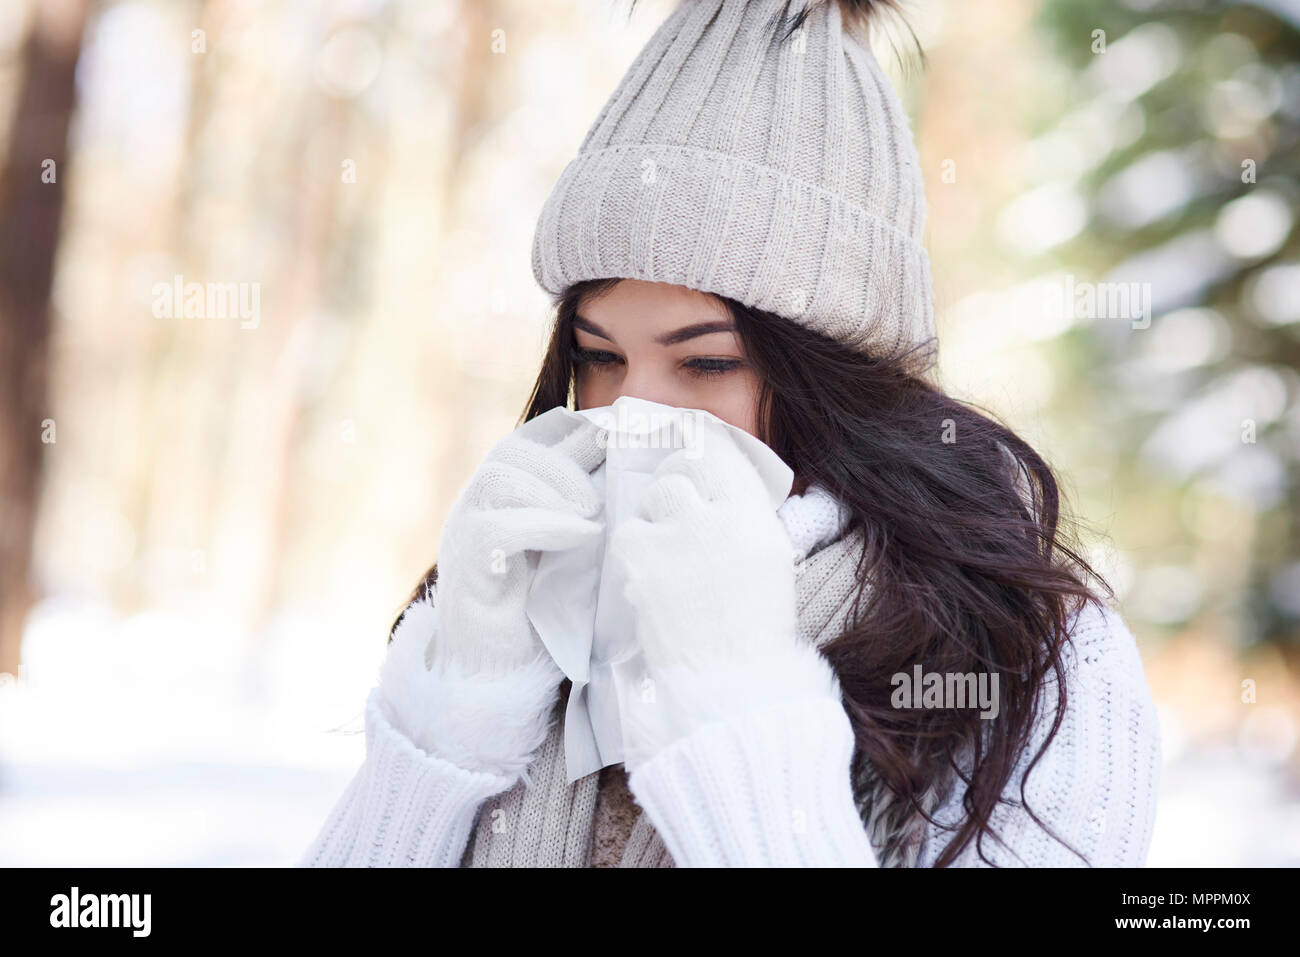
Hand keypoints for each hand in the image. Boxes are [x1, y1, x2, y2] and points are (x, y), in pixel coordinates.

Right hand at [433, 406, 606, 677]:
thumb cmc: (547, 609)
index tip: (621, 438)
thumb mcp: (576, 549)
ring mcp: (466, 530)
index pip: (536, 435)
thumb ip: (593, 512)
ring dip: (555, 488)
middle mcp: (481, 502)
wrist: (501, 672)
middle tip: (608, 489)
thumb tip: (647, 475)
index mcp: (508, 491)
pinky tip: (581, 536)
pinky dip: (544, 524)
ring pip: (502, 477)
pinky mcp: (467, 566)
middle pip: (517, 449)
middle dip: (569, 459)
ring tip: (594, 514)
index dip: (578, 430)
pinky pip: (497, 527)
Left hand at [607, 415, 846, 772]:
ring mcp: (678, 534)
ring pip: (655, 496)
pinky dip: (634, 549)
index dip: (703, 452)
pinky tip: (647, 574)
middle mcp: (718, 516)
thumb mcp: (771, 566)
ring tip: (664, 552)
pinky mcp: (643, 559)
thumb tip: (717, 495)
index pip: (722, 455)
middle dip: (676, 485)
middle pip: (684, 471)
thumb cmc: (758, 637)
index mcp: (757, 519)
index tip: (693, 459)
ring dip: (656, 517)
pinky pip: (627, 532)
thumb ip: (745, 524)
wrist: (732, 686)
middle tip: (673, 507)